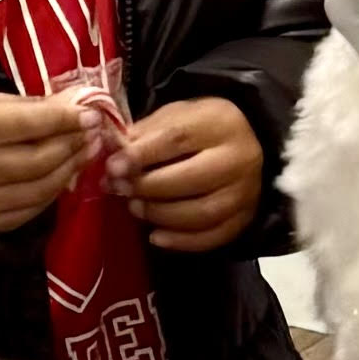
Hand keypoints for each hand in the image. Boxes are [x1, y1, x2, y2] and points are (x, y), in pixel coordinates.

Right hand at [0, 90, 100, 233]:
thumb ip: (31, 106)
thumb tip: (76, 106)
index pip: (29, 123)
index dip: (65, 119)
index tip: (92, 115)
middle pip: (41, 159)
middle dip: (73, 145)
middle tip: (95, 134)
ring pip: (43, 187)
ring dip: (72, 168)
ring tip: (88, 151)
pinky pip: (36, 207)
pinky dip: (56, 190)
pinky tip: (67, 173)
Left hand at [121, 98, 266, 250]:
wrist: (244, 145)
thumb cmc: (198, 130)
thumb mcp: (173, 118)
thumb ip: (144, 135)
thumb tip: (113, 155)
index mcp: (220, 123)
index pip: (177, 138)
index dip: (141, 154)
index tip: (113, 167)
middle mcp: (240, 157)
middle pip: (191, 178)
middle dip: (148, 187)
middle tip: (120, 190)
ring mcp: (245, 192)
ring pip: (201, 213)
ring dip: (160, 215)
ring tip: (135, 208)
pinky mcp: (245, 218)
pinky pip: (212, 237)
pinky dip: (180, 241)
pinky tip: (155, 236)